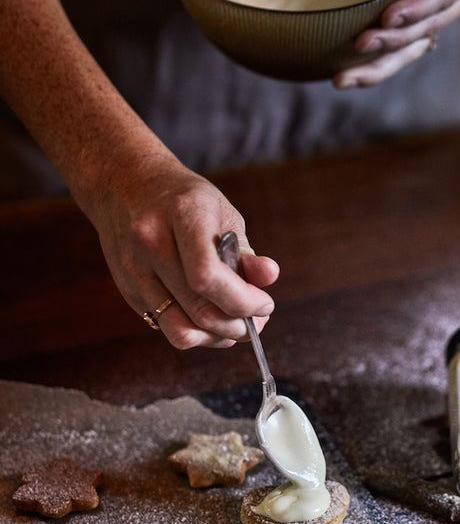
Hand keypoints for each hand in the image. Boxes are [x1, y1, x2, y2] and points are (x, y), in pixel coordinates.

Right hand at [88, 159, 278, 348]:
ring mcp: (134, 270)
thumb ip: (245, 251)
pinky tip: (211, 319)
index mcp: (182, 213)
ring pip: (182, 331)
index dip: (242, 300)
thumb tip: (269, 276)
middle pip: (199, 309)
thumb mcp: (222, 212)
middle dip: (238, 325)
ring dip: (218, 337)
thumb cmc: (185, 199)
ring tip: (237, 325)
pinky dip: (197, 332)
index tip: (265, 304)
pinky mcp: (128, 292)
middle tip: (259, 320)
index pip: (208, 275)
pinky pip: (168, 327)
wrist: (126, 185)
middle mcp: (150, 242)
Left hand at [332, 0, 459, 87]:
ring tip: (342, 79)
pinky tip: (346, 73)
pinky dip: (377, 62)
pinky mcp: (423, 19)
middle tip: (358, 45)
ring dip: (380, 66)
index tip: (388, 18)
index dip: (420, 9)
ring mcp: (443, 12)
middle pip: (429, 28)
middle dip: (395, 42)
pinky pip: (402, 46)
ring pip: (414, 48)